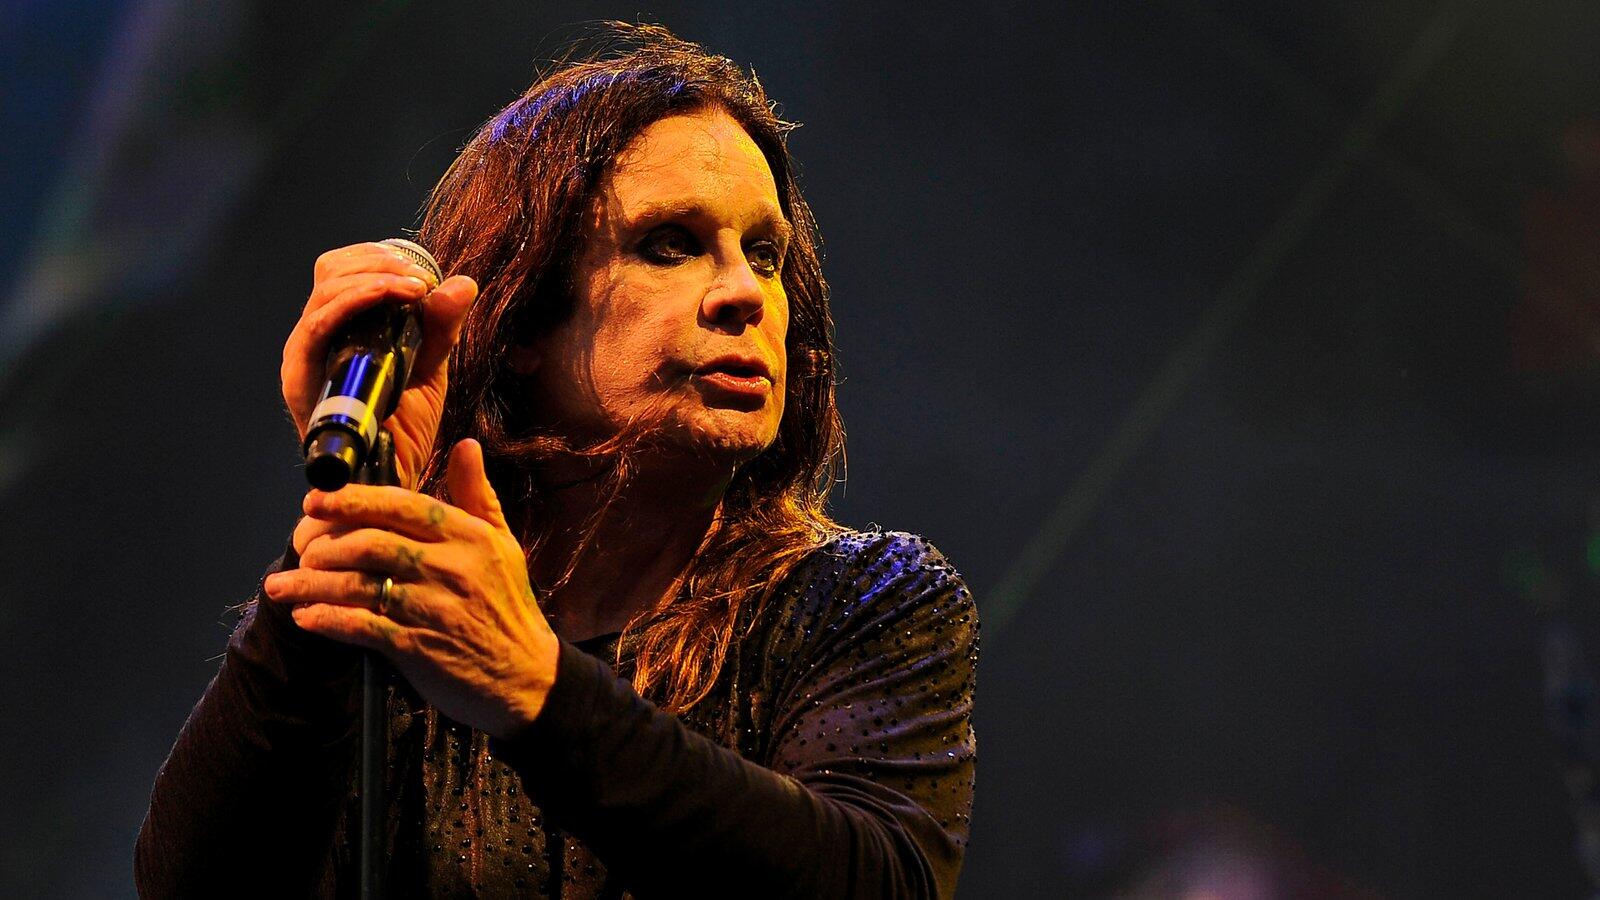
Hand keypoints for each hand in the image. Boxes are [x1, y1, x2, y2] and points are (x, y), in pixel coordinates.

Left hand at [263, 440, 559, 738]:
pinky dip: (328, 621)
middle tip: (299, 550)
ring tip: (282, 586)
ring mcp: (434, 608)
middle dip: (323, 544)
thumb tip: (468, 446)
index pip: (401, 504)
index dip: (351, 500)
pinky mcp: (419, 648)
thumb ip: (478, 495)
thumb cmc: (509, 608)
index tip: (314, 501)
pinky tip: (307, 618)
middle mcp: (452, 567)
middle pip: (370, 543)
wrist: (527, 678)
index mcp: (469, 536)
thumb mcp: (503, 545)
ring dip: (312, 584)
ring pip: (358, 585)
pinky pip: (362, 627)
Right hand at [282, 241, 478, 488]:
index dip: (379, 256)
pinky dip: (354, 302)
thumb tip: (464, 283)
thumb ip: (442, 326)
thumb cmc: (404, 428)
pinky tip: (388, 298)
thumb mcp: (431, 367)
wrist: (390, 481)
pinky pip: (317, 327)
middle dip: (380, 262)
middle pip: (331, 270)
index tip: (422, 270)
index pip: (344, 268)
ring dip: (374, 278)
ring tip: (415, 288)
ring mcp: (304, 356)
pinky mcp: (301, 379)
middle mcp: (316, 337)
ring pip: (325, 291)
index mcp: (341, 328)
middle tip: (422, 280)